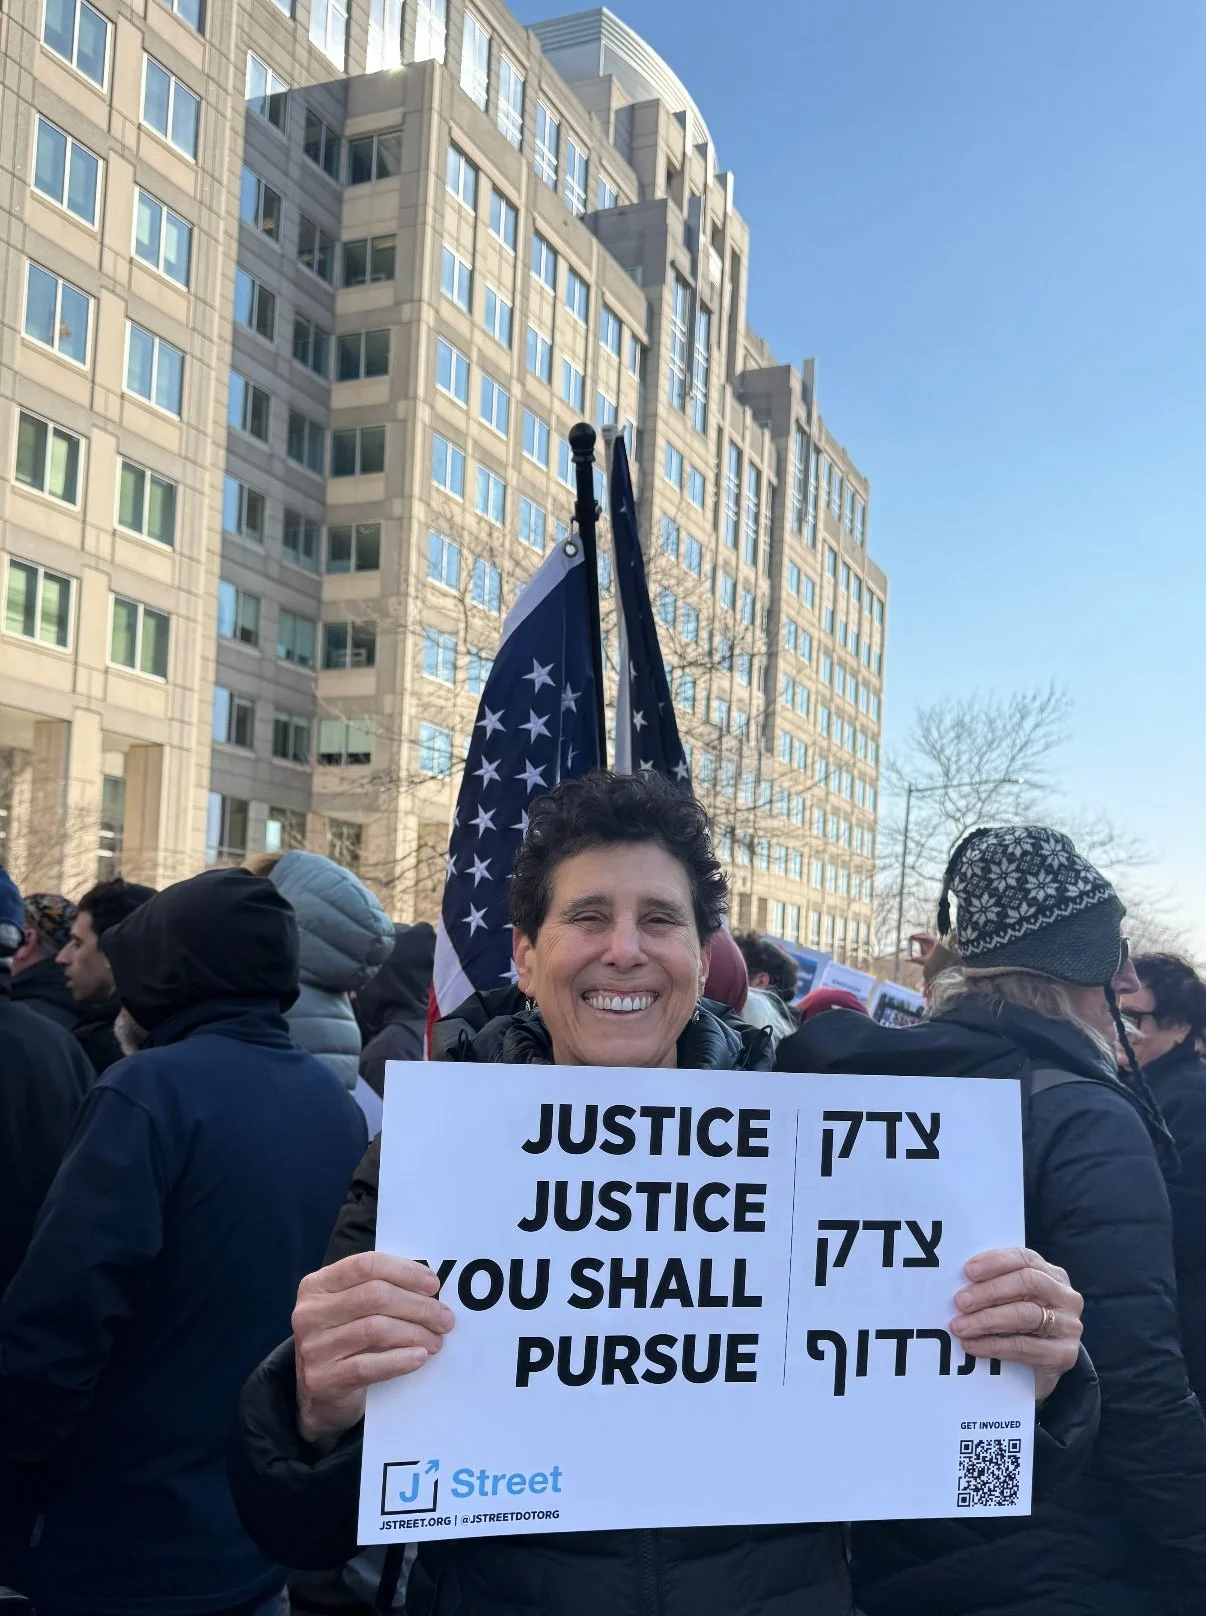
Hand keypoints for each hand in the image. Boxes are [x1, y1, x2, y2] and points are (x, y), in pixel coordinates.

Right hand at [293, 1252, 454, 1445]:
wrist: (319, 1393)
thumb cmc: (346, 1340)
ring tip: (436, 1340)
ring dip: (415, 1333)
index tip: (433, 1285)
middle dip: (418, 1306)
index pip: (365, 1265)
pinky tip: (419, 1357)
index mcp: (317, 1284)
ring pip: (375, 1329)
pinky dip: (400, 1360)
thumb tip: (429, 1286)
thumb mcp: (352, 1308)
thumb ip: (380, 1289)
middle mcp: (310, 1312)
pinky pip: (369, 1366)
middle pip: (374, 1296)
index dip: (404, 1271)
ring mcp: (312, 1347)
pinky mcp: (321, 1380)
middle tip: (444, 1318)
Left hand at [950, 1246, 1082, 1404]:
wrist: (1039, 1373)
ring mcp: (1068, 1326)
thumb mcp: (1013, 1302)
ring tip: (960, 1326)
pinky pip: (1024, 1347)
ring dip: (987, 1319)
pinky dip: (994, 1345)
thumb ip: (996, 1285)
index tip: (968, 1271)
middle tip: (960, 1301)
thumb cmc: (1020, 1329)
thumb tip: (960, 1281)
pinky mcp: (1064, 1355)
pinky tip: (972, 1345)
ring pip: (1025, 1314)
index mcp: (1052, 1275)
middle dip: (990, 1291)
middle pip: (1028, 1283)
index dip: (996, 1262)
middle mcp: (1065, 1297)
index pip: (1025, 1259)